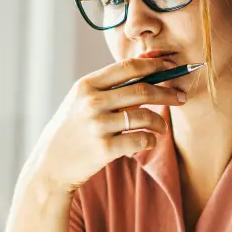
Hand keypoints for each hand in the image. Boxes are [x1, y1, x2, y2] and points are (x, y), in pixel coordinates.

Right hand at [20, 58, 187, 195]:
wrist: (50, 166)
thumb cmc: (71, 130)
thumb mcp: (80, 101)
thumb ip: (108, 86)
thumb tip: (146, 65)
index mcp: (86, 85)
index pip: (128, 67)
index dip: (154, 64)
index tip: (171, 65)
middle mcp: (91, 102)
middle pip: (142, 90)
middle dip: (167, 93)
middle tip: (181, 97)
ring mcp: (98, 125)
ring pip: (145, 116)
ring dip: (160, 122)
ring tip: (162, 127)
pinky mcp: (104, 149)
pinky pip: (141, 140)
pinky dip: (150, 140)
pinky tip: (149, 141)